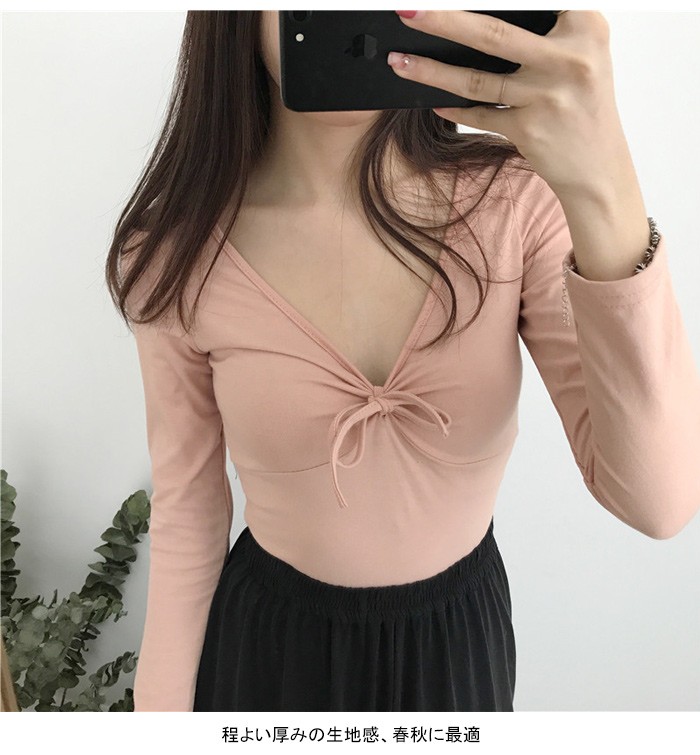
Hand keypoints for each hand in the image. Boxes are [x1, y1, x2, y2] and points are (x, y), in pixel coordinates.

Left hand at [388, 10, 633, 202]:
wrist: (599, 167)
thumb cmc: (583, 104)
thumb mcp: (580, 54)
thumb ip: (544, 31)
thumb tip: (473, 24)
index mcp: (585, 26)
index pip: (529, 0)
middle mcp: (569, 58)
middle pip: (491, 34)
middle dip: (443, 20)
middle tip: (407, 11)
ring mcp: (546, 96)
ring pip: (476, 79)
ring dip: (431, 71)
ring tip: (399, 60)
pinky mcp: (528, 130)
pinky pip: (479, 114)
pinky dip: (454, 108)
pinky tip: (431, 101)